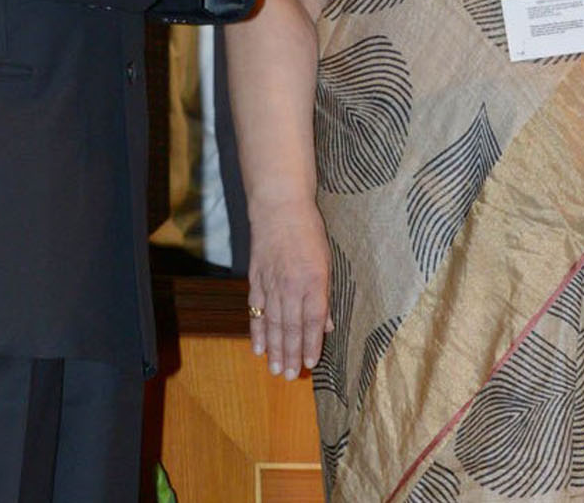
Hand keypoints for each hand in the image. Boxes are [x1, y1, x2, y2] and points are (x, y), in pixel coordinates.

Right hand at [248, 198, 332, 378]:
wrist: (279, 207)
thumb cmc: (309, 231)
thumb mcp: (327, 260)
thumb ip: (326, 295)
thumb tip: (327, 325)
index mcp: (313, 281)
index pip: (313, 320)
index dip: (311, 344)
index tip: (311, 364)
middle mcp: (291, 285)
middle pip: (290, 327)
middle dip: (291, 354)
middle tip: (289, 376)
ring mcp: (271, 283)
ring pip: (272, 323)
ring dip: (274, 349)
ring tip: (275, 369)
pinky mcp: (256, 278)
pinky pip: (256, 310)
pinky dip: (256, 330)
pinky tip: (258, 347)